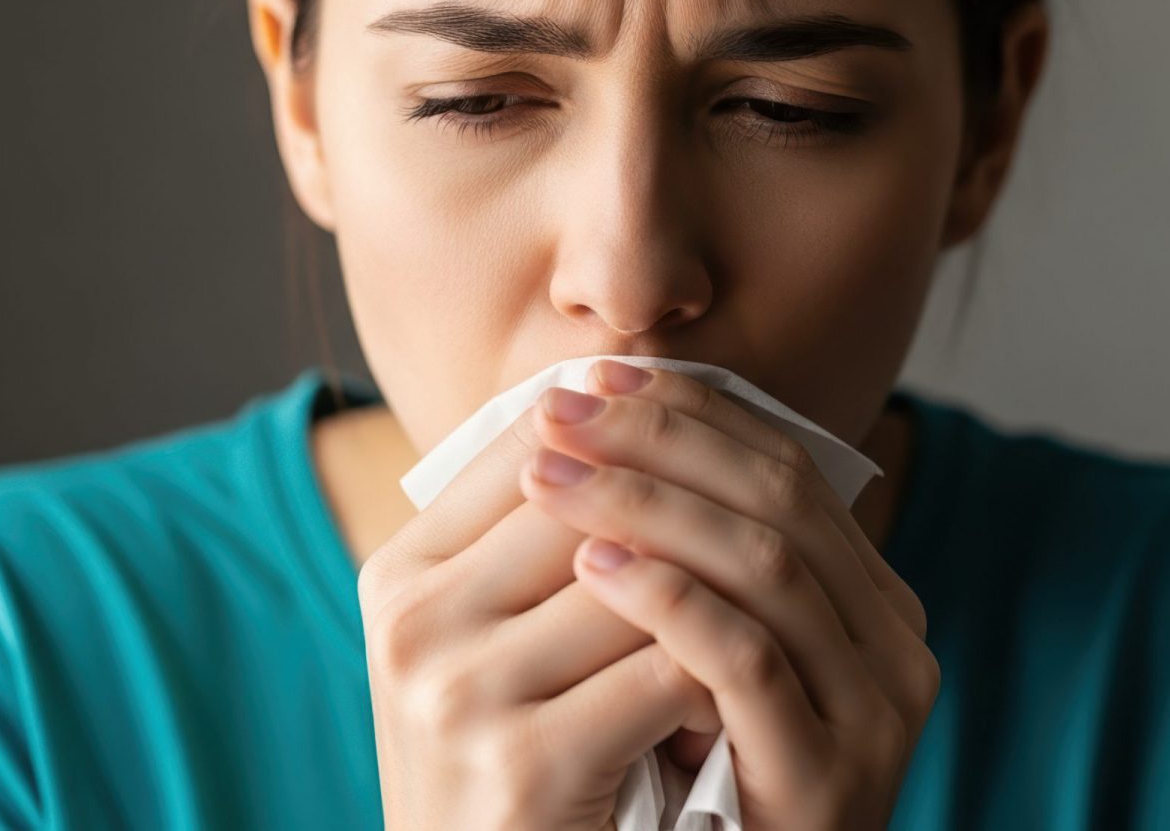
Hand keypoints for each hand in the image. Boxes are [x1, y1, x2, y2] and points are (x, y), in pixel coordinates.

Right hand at [356, 378, 721, 830]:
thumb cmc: (506, 770)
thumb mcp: (496, 646)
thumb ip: (544, 546)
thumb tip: (631, 398)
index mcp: (399, 577)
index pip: (529, 446)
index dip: (633, 431)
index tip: (710, 439)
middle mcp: (413, 623)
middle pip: (589, 503)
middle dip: (686, 508)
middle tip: (770, 515)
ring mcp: (460, 692)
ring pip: (637, 582)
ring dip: (714, 595)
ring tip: (763, 609)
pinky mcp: (522, 765)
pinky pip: (663, 674)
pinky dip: (715, 677)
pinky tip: (731, 700)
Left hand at [520, 363, 940, 830]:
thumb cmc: (686, 787)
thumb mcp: (693, 657)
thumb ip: (682, 560)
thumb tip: (584, 430)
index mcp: (870, 599)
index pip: (784, 465)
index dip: (686, 412)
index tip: (589, 382)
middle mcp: (894, 642)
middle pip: (780, 496)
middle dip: (660, 440)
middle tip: (558, 412)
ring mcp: (873, 711)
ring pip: (767, 564)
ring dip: (648, 504)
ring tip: (550, 475)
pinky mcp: (829, 777)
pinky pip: (747, 661)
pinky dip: (668, 602)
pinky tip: (591, 569)